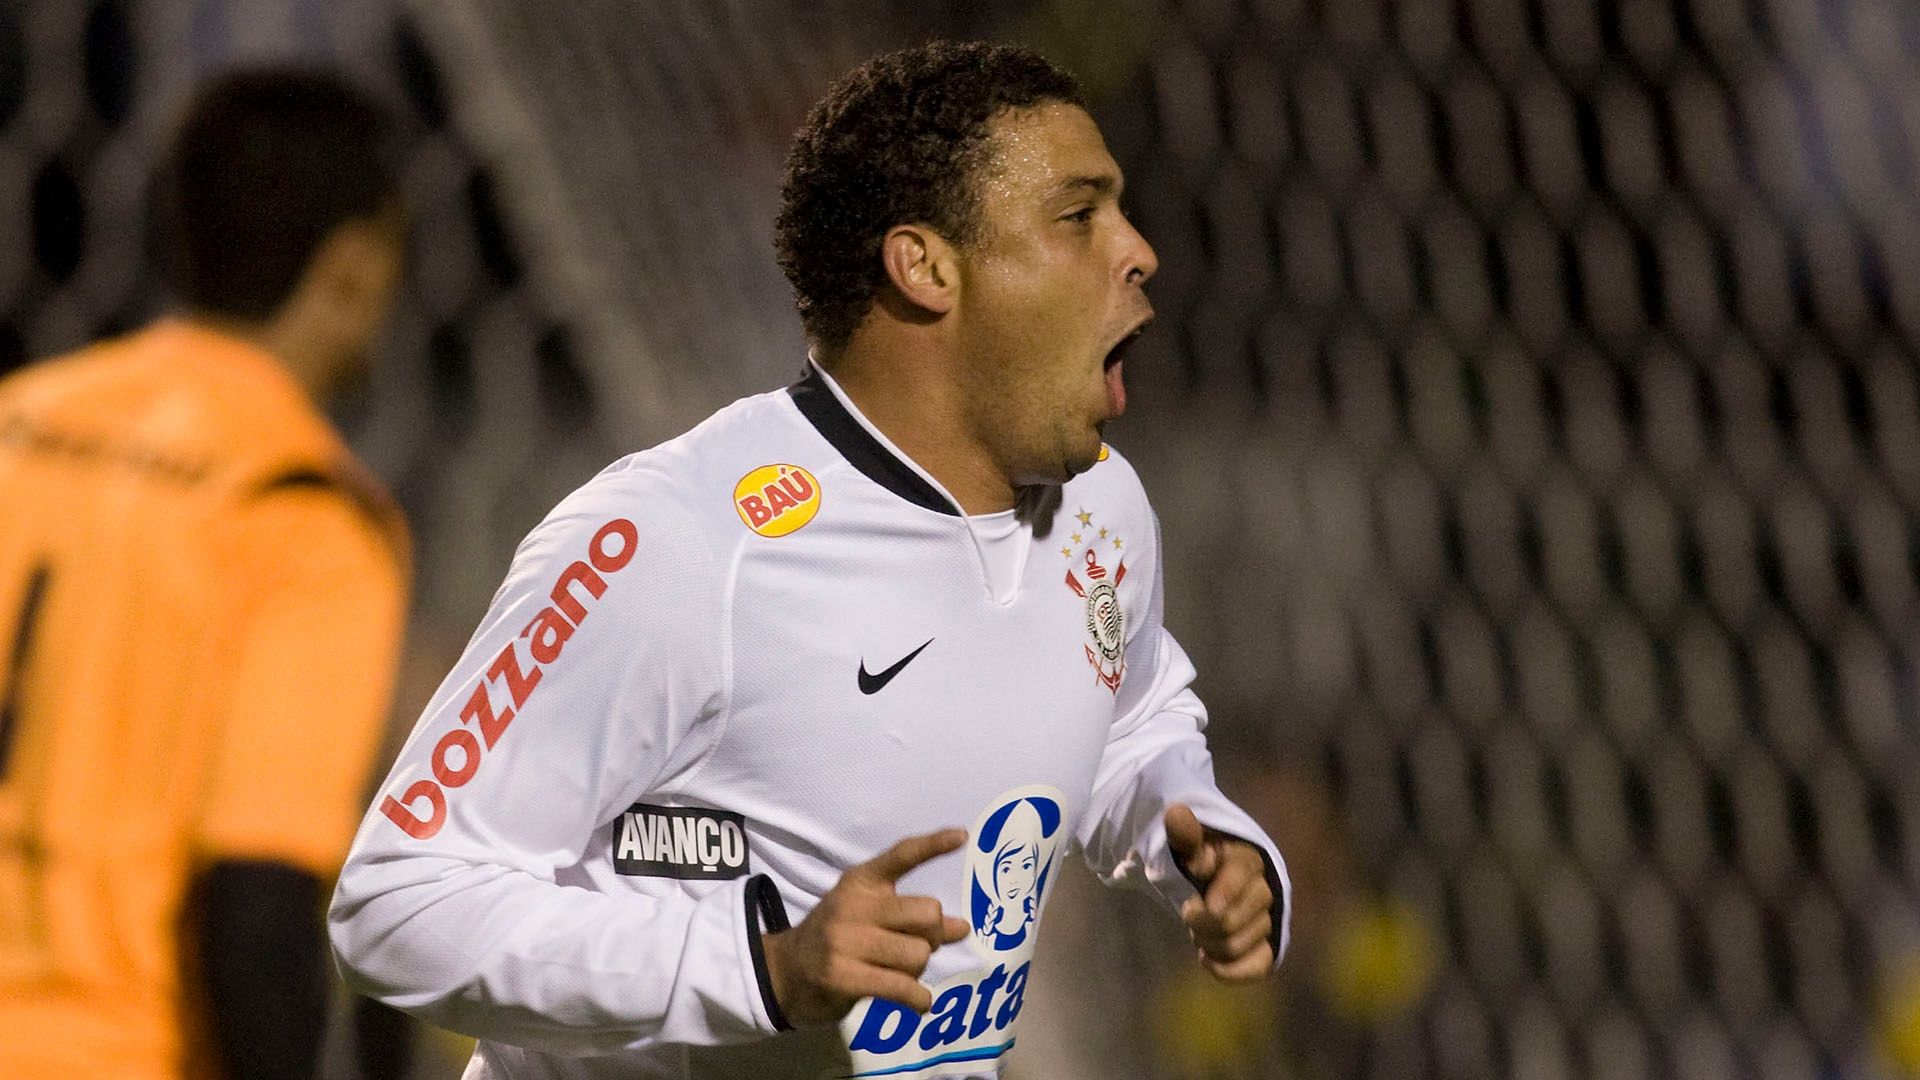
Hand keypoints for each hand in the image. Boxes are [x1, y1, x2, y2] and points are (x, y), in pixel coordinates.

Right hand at [761, 828, 971, 1025]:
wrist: (785, 972)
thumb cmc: (838, 940)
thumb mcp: (870, 917)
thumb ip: (912, 919)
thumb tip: (962, 928)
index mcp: (861, 881)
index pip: (901, 856)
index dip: (933, 845)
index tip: (961, 836)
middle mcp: (854, 905)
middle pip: (926, 913)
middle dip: (934, 936)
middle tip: (920, 947)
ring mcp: (845, 941)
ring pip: (917, 954)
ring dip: (918, 970)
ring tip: (902, 975)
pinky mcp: (843, 976)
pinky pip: (901, 987)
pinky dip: (918, 999)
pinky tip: (918, 1002)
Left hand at [1165, 804, 1274, 981]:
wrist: (1206, 877)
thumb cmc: (1194, 855)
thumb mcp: (1185, 839)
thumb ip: (1183, 832)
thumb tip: (1177, 814)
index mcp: (1247, 856)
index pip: (1241, 875)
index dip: (1221, 892)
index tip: (1190, 906)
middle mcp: (1264, 888)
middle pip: (1233, 918)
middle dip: (1201, 921)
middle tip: (1186, 911)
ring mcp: (1267, 918)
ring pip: (1238, 943)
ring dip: (1209, 942)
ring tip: (1196, 930)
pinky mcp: (1266, 945)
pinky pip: (1260, 966)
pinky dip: (1232, 971)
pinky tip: (1207, 962)